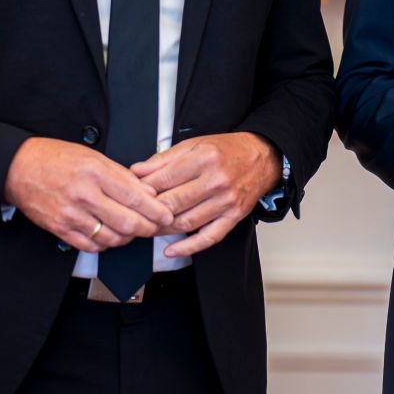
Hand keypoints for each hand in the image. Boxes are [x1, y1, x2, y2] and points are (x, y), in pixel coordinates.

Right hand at [2, 137, 173, 252]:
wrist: (19, 168)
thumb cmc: (56, 158)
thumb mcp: (92, 156)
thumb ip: (121, 175)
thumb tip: (147, 193)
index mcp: (95, 172)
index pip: (134, 196)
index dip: (155, 210)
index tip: (166, 215)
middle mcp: (83, 194)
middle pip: (127, 222)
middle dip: (147, 228)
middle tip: (154, 226)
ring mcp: (71, 214)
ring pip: (111, 238)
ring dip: (127, 237)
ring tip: (131, 229)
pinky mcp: (60, 229)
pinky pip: (91, 246)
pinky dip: (106, 244)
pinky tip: (109, 234)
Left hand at [133, 133, 280, 256]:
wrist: (262, 157)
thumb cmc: (227, 150)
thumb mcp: (194, 144)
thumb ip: (164, 159)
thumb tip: (137, 170)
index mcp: (204, 158)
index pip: (164, 179)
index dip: (143, 189)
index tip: (132, 194)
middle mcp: (216, 180)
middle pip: (173, 203)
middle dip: (150, 211)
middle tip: (135, 215)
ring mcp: (226, 201)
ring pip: (187, 222)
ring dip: (163, 230)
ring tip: (149, 228)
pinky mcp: (234, 217)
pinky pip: (209, 237)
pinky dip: (188, 247)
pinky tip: (172, 250)